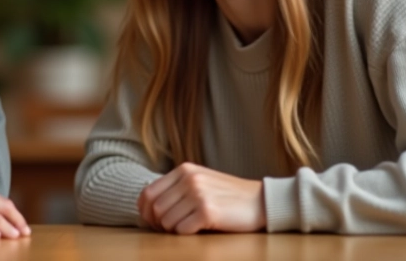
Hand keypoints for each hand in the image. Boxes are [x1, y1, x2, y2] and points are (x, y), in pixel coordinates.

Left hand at [137, 163, 264, 233]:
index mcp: (184, 170)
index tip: (152, 222)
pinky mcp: (208, 211)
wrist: (260, 201)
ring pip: (166, 221)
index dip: (145, 211)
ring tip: (188, 228)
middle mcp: (189, 179)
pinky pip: (182, 230)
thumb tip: (147, 206)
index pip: (148, 193)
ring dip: (173, 231)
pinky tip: (199, 229)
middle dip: (159, 225)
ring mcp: (198, 194)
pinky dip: (187, 234)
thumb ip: (177, 188)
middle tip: (171, 230)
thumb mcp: (200, 181)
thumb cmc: (228, 196)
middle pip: (155, 209)